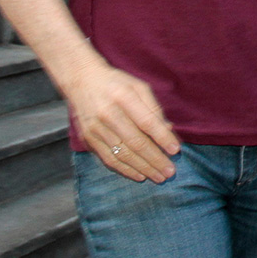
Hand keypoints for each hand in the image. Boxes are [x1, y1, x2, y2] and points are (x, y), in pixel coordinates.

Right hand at [64, 62, 179, 182]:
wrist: (81, 80)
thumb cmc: (116, 83)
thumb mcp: (138, 87)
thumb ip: (153, 108)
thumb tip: (168, 131)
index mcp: (123, 96)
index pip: (146, 122)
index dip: (162, 137)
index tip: (175, 150)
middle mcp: (107, 114)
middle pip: (135, 142)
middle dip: (155, 159)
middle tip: (170, 171)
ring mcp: (95, 128)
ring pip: (122, 154)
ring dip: (143, 168)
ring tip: (159, 177)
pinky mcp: (87, 139)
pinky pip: (108, 159)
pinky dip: (125, 169)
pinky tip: (139, 175)